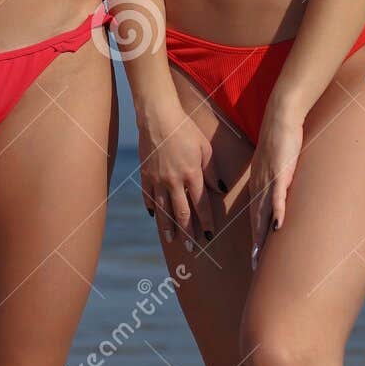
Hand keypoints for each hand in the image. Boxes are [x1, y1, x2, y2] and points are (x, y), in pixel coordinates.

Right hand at [137, 100, 217, 245]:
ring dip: (168, 227)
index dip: (206, 222)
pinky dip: (152, 207)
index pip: (201, 205)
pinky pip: (148, 196)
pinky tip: (154, 216)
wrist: (158, 118)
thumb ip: (212, 171)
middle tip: (191, 248)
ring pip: (163, 210)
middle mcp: (174, 181)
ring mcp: (157, 179)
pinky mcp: (145, 174)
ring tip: (171, 240)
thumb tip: (219, 190)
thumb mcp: (205, 148)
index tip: (209, 235)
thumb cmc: (186, 129)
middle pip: (182, 213)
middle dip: (188, 232)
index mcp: (192, 174)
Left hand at [248, 116, 300, 265]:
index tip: (254, 257)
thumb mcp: (277, 163)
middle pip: (256, 220)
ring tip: (260, 255)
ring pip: (263, 212)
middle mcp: (260, 185)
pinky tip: (278, 226)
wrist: (281, 117)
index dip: (255, 237)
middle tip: (254, 266)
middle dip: (255, 244)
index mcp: (258, 185)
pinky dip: (277, 211)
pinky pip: (278, 195)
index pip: (255, 216)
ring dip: (262, 234)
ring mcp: (269, 179)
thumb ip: (278, 179)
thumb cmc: (281, 139)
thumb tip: (282, 191)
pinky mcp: (280, 171)